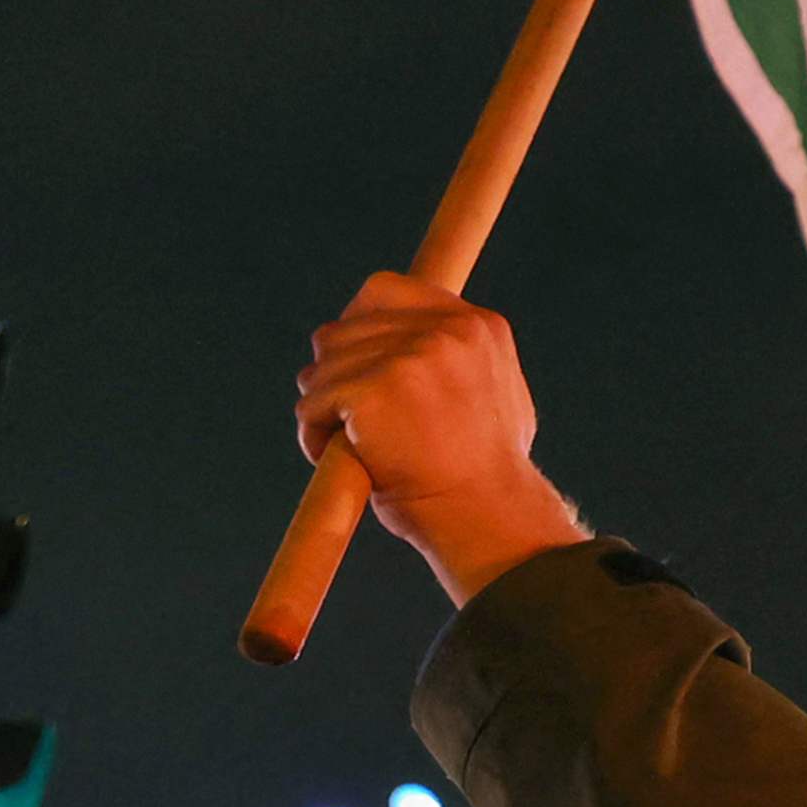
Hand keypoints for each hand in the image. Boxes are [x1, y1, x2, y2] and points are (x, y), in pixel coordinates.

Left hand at [291, 274, 595, 604]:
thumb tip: (409, 345)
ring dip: (322, 407)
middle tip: (345, 415)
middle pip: (342, 329)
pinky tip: (336, 457)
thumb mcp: (493, 394)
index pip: (383, 290)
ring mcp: (408, 359)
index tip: (352, 361)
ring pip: (322, 368)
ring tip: (346, 445)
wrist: (487, 516)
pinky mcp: (372, 391)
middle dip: (334, 372)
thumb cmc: (485, 473)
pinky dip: (313, 434)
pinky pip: (313, 403)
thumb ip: (456, 359)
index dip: (356, 325)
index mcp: (475, 325)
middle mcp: (444, 331)